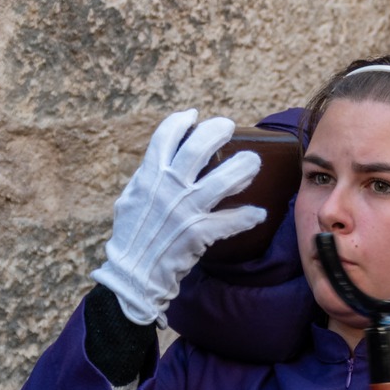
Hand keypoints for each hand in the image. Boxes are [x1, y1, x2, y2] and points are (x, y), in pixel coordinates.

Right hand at [90, 110, 265, 325]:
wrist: (133, 275)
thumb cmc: (132, 236)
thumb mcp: (131, 199)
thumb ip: (148, 178)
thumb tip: (165, 158)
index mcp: (149, 178)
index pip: (164, 138)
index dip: (180, 122)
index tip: (193, 115)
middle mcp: (167, 189)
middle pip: (197, 149)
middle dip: (216, 131)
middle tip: (228, 126)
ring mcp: (183, 211)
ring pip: (220, 182)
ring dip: (241, 169)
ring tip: (252, 162)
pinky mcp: (197, 234)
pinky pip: (229, 222)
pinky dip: (245, 217)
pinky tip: (257, 213)